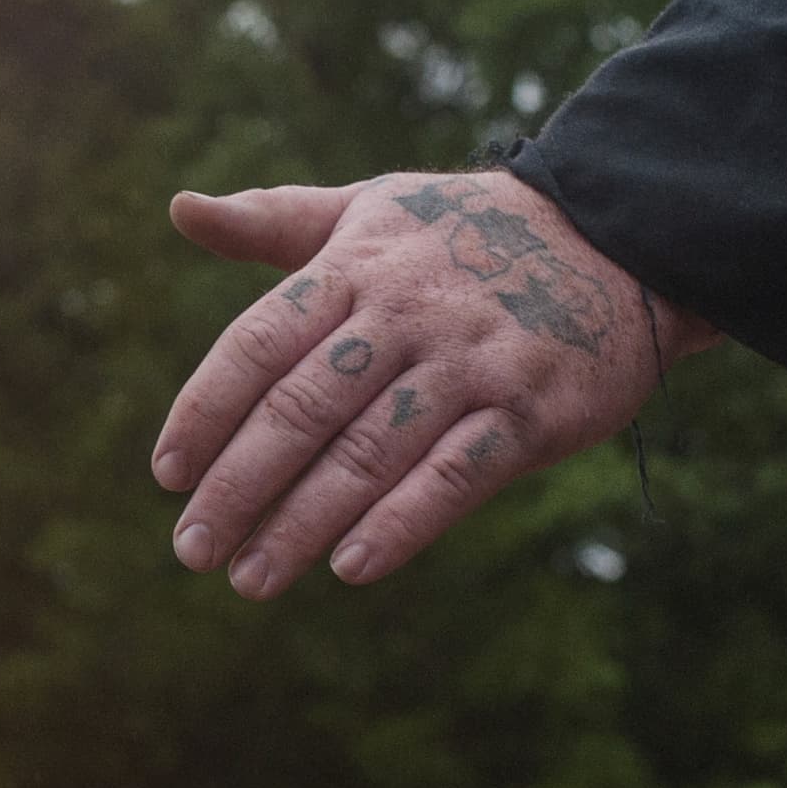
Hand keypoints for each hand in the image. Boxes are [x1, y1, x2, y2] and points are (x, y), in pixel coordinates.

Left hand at [152, 174, 709, 596]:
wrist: (619, 236)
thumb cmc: (469, 232)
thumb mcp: (371, 210)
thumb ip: (274, 222)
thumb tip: (180, 209)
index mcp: (356, 266)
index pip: (259, 344)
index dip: (206, 411)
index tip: (167, 474)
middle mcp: (407, 313)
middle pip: (302, 409)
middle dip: (239, 487)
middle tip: (193, 551)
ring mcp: (471, 364)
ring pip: (369, 452)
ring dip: (303, 523)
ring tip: (252, 578)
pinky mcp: (531, 411)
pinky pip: (456, 476)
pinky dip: (402, 524)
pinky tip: (351, 567)